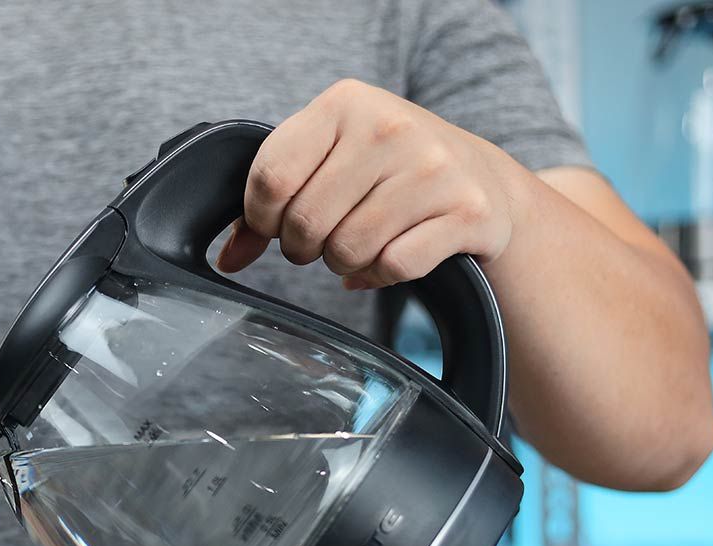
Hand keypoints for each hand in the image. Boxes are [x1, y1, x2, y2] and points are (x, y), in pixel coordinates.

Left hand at [217, 79, 530, 288]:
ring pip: (347, 251)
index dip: (261, 218)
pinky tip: (389, 257)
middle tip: (320, 240)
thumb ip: (274, 197)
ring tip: (357, 244)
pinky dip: (380, 275)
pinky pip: (392, 267)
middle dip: (303, 247)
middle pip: (305, 222)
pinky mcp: (467, 212)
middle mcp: (390, 128)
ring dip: (342, 263)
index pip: (271, 177)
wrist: (482, 179)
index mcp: (345, 104)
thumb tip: (229, 257)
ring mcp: (433, 170)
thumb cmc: (388, 169)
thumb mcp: (332, 158)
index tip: (275, 224)